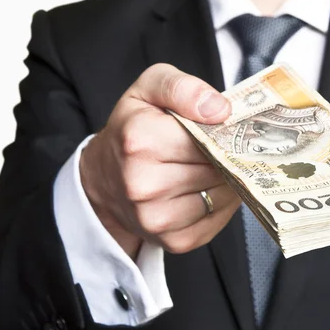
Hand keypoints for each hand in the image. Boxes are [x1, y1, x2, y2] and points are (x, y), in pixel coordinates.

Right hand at [80, 64, 239, 257]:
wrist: (104, 177)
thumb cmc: (132, 127)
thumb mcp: (150, 90)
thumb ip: (183, 88)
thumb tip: (221, 110)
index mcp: (139, 142)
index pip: (208, 138)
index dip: (222, 132)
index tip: (222, 128)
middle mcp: (144, 185)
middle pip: (217, 168)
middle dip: (225, 156)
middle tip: (219, 147)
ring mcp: (157, 219)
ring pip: (222, 195)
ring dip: (225, 181)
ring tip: (211, 167)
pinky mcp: (174, 241)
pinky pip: (218, 219)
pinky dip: (221, 203)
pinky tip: (206, 189)